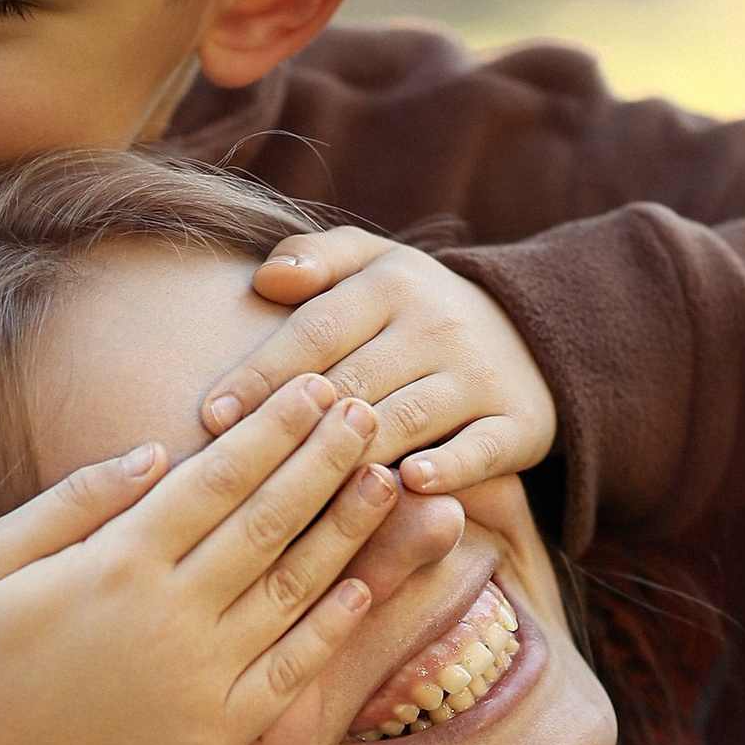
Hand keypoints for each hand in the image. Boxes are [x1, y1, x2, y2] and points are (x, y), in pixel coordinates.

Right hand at [0, 377, 396, 744]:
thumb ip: (78, 496)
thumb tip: (158, 447)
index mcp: (118, 561)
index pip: (219, 478)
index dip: (274, 430)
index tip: (315, 390)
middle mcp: (171, 614)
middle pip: (269, 520)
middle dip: (325, 460)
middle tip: (368, 412)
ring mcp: (202, 675)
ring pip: (294, 588)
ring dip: (346, 530)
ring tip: (386, 479)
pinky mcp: (220, 731)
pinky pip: (291, 670)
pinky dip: (332, 626)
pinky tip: (365, 583)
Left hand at [198, 226, 556, 499]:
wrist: (532, 334)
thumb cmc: (417, 309)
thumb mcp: (374, 263)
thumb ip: (317, 257)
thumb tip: (265, 278)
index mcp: (390, 285)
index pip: (315, 331)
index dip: (262, 374)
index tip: (211, 416)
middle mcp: (436, 327)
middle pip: (354, 381)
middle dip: (295, 424)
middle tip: (241, 466)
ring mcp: (478, 377)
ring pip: (407, 418)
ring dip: (356, 452)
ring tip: (304, 487)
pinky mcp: (517, 422)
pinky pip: (481, 448)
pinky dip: (450, 467)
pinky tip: (411, 483)